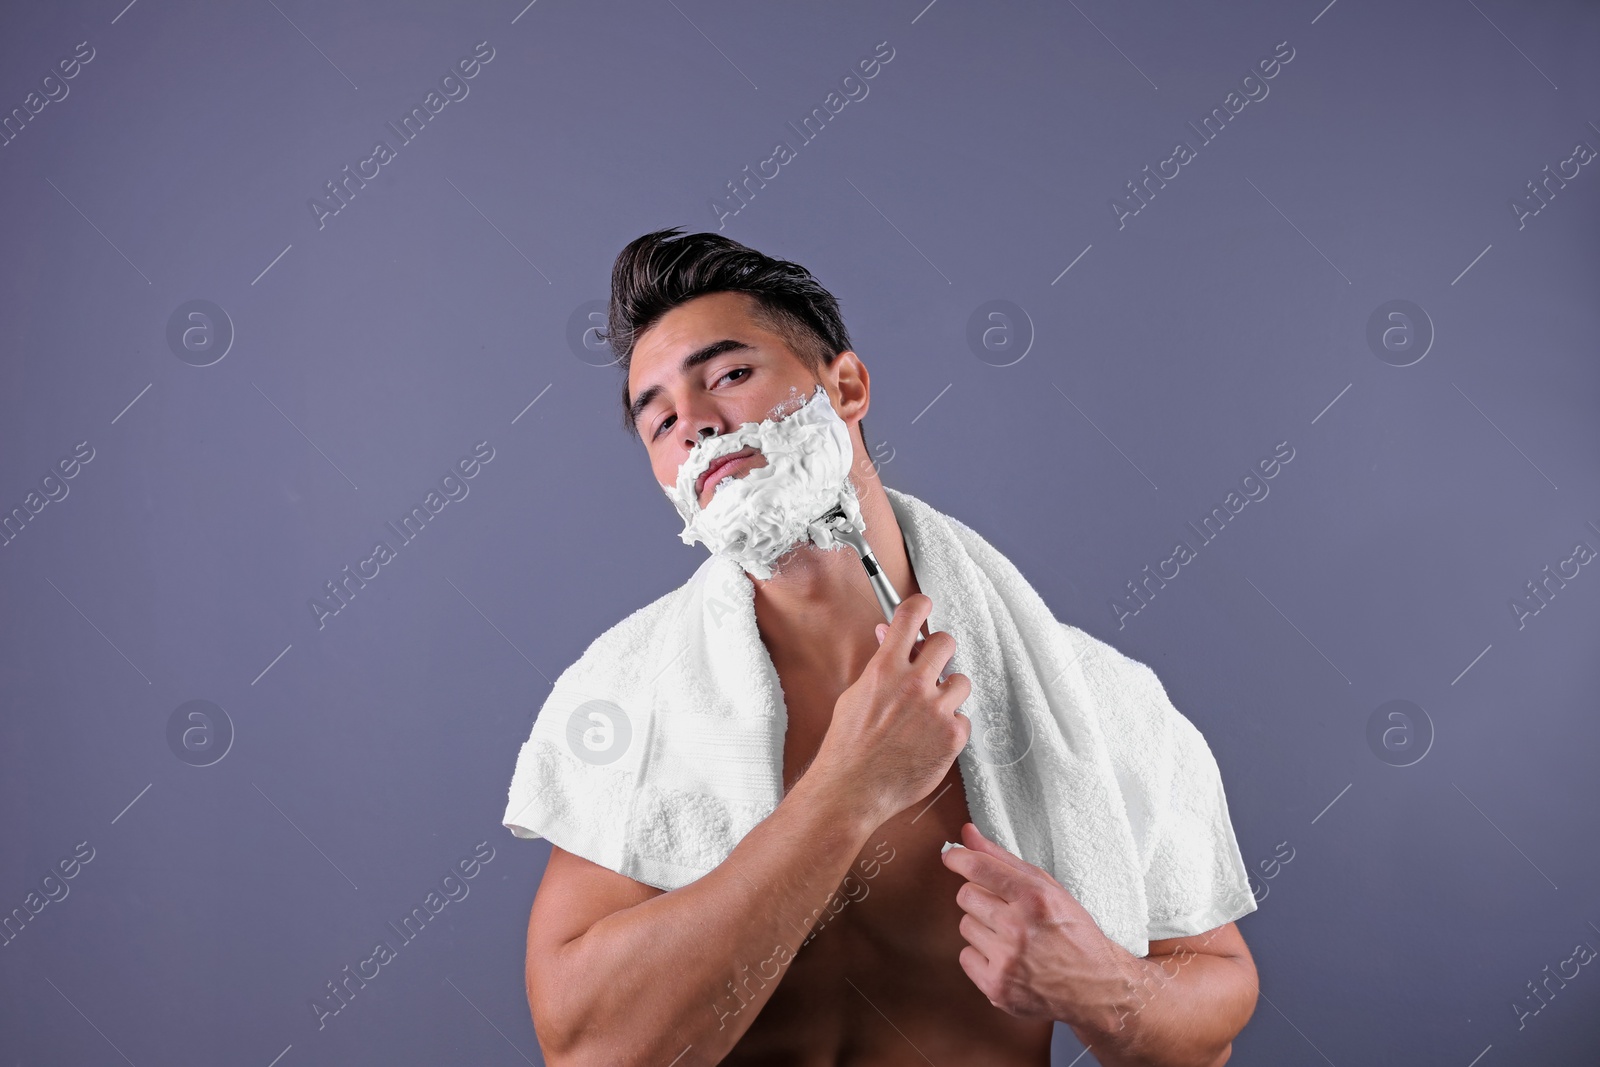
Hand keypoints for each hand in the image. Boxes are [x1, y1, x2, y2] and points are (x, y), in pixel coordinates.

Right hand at [814, 594, 971, 826]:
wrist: (853, 789)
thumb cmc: (849, 746)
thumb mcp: (856, 695)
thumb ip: (880, 665)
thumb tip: (888, 635)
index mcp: (885, 669)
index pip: (910, 616)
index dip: (919, 605)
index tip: (923, 606)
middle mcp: (913, 684)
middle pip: (946, 641)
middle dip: (939, 651)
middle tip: (930, 666)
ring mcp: (936, 710)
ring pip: (961, 681)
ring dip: (948, 693)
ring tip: (929, 712)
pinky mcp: (953, 736)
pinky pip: (963, 718)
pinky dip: (951, 727)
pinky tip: (930, 739)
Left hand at [941, 821, 1135, 1030]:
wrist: (1095, 987)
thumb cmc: (1072, 931)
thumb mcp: (1047, 887)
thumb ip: (1003, 859)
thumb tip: (966, 833)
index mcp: (1034, 897)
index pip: (979, 867)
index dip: (958, 858)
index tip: (952, 857)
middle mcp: (1018, 928)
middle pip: (966, 896)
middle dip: (980, 898)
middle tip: (1004, 909)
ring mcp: (1006, 959)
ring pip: (964, 926)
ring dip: (982, 928)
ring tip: (1011, 936)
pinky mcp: (996, 986)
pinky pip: (965, 957)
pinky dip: (981, 956)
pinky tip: (1006, 958)